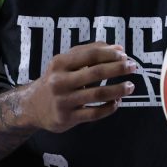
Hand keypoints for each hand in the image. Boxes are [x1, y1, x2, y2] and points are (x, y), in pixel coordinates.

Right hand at [22, 43, 136, 132]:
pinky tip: (117, 102)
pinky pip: (94, 114)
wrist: (32, 106)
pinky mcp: (67, 118)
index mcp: (60, 63)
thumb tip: (119, 48)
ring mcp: (63, 101)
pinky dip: (109, 108)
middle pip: (95, 73)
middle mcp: (60, 81)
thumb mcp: (66, 62)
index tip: (124, 55)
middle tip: (133, 67)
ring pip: (97, 94)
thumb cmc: (56, 80)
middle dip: (118, 69)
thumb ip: (90, 52)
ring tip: (130, 86)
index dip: (110, 54)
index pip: (90, 55)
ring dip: (118, 90)